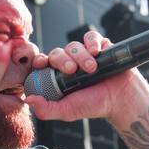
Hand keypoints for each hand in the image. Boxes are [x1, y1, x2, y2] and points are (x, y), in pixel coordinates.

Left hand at [25, 28, 148, 123]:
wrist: (121, 99)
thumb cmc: (94, 105)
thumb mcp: (67, 111)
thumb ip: (46, 109)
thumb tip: (27, 100)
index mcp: (57, 77)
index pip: (43, 63)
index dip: (40, 60)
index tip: (41, 64)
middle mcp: (69, 64)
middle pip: (58, 52)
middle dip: (63, 60)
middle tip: (72, 71)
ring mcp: (84, 54)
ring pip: (74, 45)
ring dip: (81, 55)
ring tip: (92, 68)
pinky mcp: (99, 47)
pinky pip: (91, 36)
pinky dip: (92, 41)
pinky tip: (98, 51)